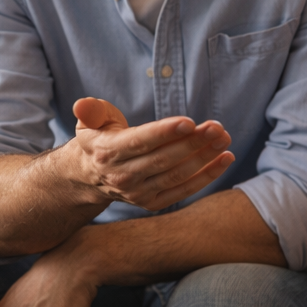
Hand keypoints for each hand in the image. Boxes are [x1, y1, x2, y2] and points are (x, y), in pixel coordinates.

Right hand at [68, 97, 233, 211]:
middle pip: (163, 159)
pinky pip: (184, 190)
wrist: (90, 177)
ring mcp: (138, 193)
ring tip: (224, 139)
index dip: (164, 133)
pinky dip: (207, 176)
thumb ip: (91, 111)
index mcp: (107, 152)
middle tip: (217, 128)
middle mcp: (122, 176)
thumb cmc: (99, 139)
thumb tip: (81, 104)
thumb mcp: (89, 121)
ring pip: (177, 175)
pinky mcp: (152, 203)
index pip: (140, 142)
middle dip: (193, 143)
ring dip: (205, 158)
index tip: (189, 122)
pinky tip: (225, 159)